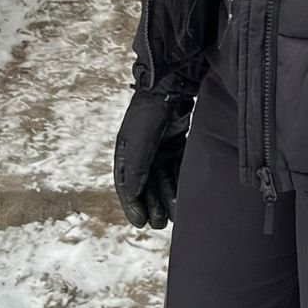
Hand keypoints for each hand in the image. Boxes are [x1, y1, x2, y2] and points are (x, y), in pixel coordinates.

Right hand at [113, 89, 191, 227]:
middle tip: (159, 223)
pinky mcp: (175, 144)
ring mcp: (159, 148)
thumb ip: (136, 168)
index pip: (126, 185)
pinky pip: (175, 170)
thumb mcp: (140, 141)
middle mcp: (140, 153)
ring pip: (161, 181)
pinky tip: (183, 197)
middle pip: (144, 186)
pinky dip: (177, 183)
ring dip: (166, 197)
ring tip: (173, 214)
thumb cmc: (150, 111)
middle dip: (151, 205)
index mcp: (125, 152)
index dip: (132, 205)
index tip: (140, 222)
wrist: (171, 84)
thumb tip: (133, 197)